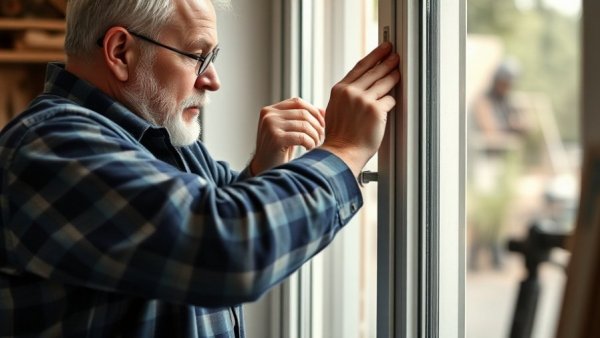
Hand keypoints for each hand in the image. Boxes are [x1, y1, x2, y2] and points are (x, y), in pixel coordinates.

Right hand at [251, 97, 324, 173]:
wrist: (264, 168)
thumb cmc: (278, 150)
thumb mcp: (289, 130)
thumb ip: (301, 118)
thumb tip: (323, 110)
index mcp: (270, 110)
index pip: (297, 102)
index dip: (313, 111)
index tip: (322, 124)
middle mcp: (268, 115)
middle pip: (303, 113)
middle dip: (316, 125)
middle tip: (321, 137)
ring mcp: (271, 126)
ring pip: (304, 125)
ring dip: (314, 135)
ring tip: (315, 144)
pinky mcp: (276, 138)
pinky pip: (301, 137)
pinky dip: (309, 142)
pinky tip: (308, 148)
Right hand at [320, 42, 400, 176]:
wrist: (341, 152)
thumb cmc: (339, 136)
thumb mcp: (335, 109)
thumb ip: (346, 95)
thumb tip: (361, 85)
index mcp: (339, 90)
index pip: (360, 67)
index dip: (373, 56)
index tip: (382, 49)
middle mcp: (351, 92)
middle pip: (374, 71)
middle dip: (387, 61)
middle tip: (395, 55)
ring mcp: (363, 100)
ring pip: (384, 83)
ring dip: (393, 76)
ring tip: (399, 72)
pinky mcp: (376, 110)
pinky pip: (389, 100)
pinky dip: (390, 102)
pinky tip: (390, 104)